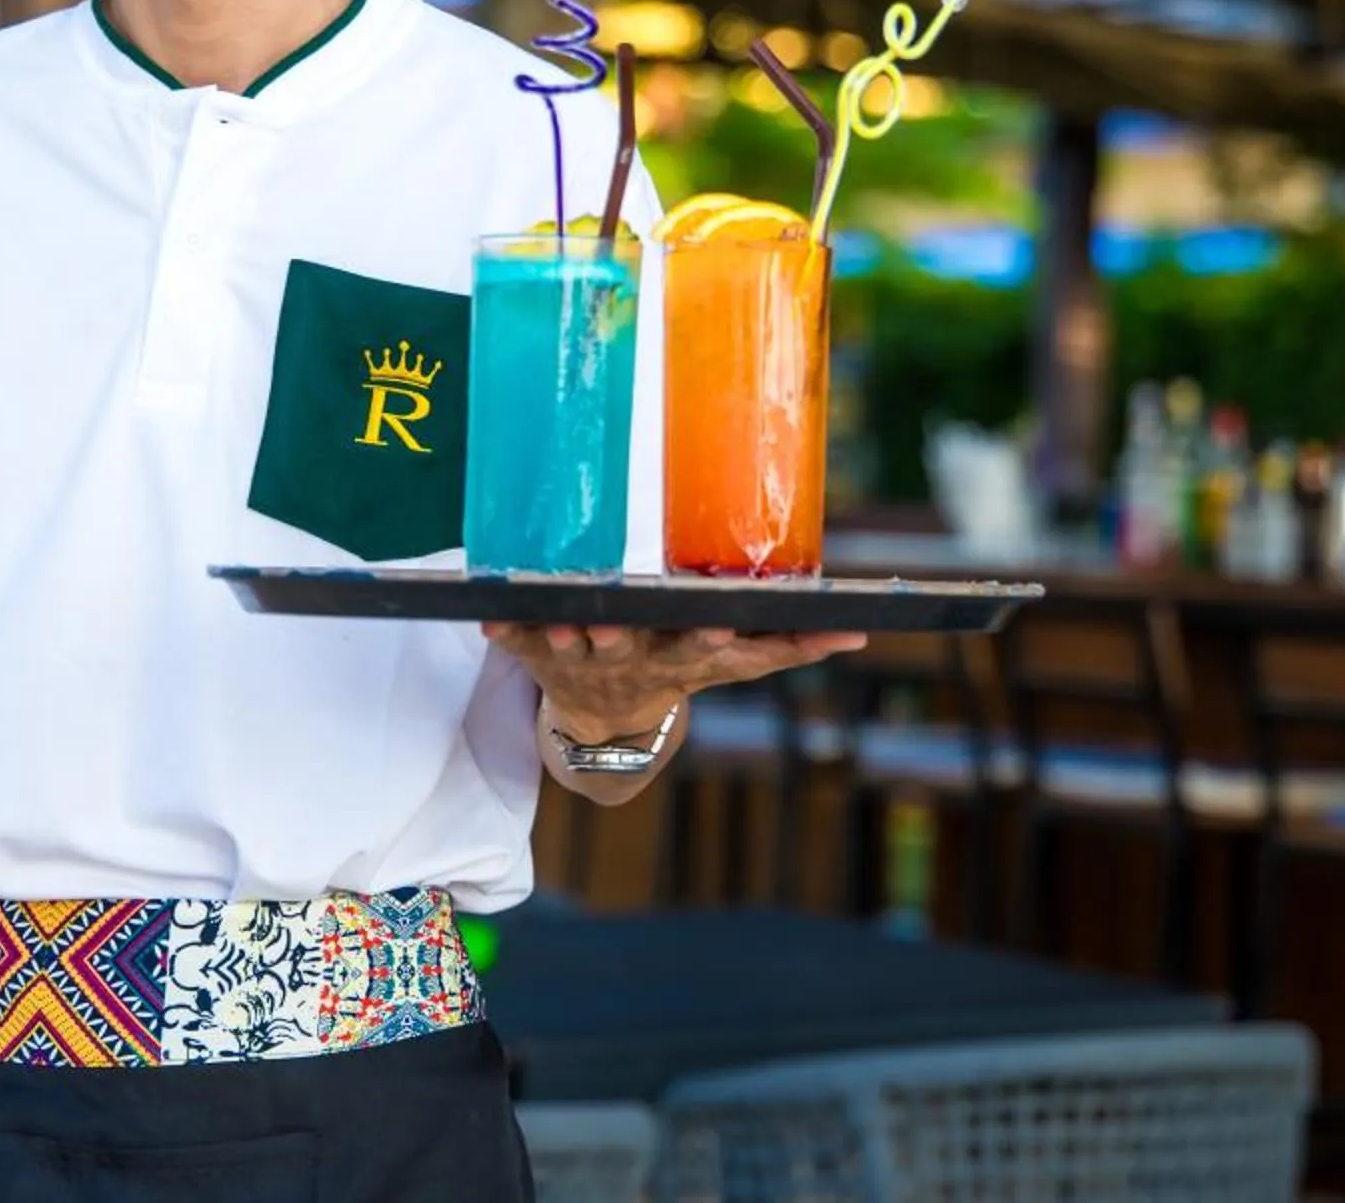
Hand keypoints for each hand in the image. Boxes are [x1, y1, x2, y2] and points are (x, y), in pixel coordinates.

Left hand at [483, 624, 866, 745]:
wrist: (606, 727)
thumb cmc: (678, 668)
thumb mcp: (734, 665)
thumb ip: (791, 646)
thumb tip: (860, 631)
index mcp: (679, 660)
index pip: (699, 651)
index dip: (708, 641)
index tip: (718, 628)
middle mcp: (632, 663)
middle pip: (631, 649)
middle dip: (627, 638)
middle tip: (616, 626)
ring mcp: (582, 660)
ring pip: (572, 645)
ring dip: (563, 636)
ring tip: (557, 623)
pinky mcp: (539, 655)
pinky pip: (515, 642)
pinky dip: (501, 633)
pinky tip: (485, 617)